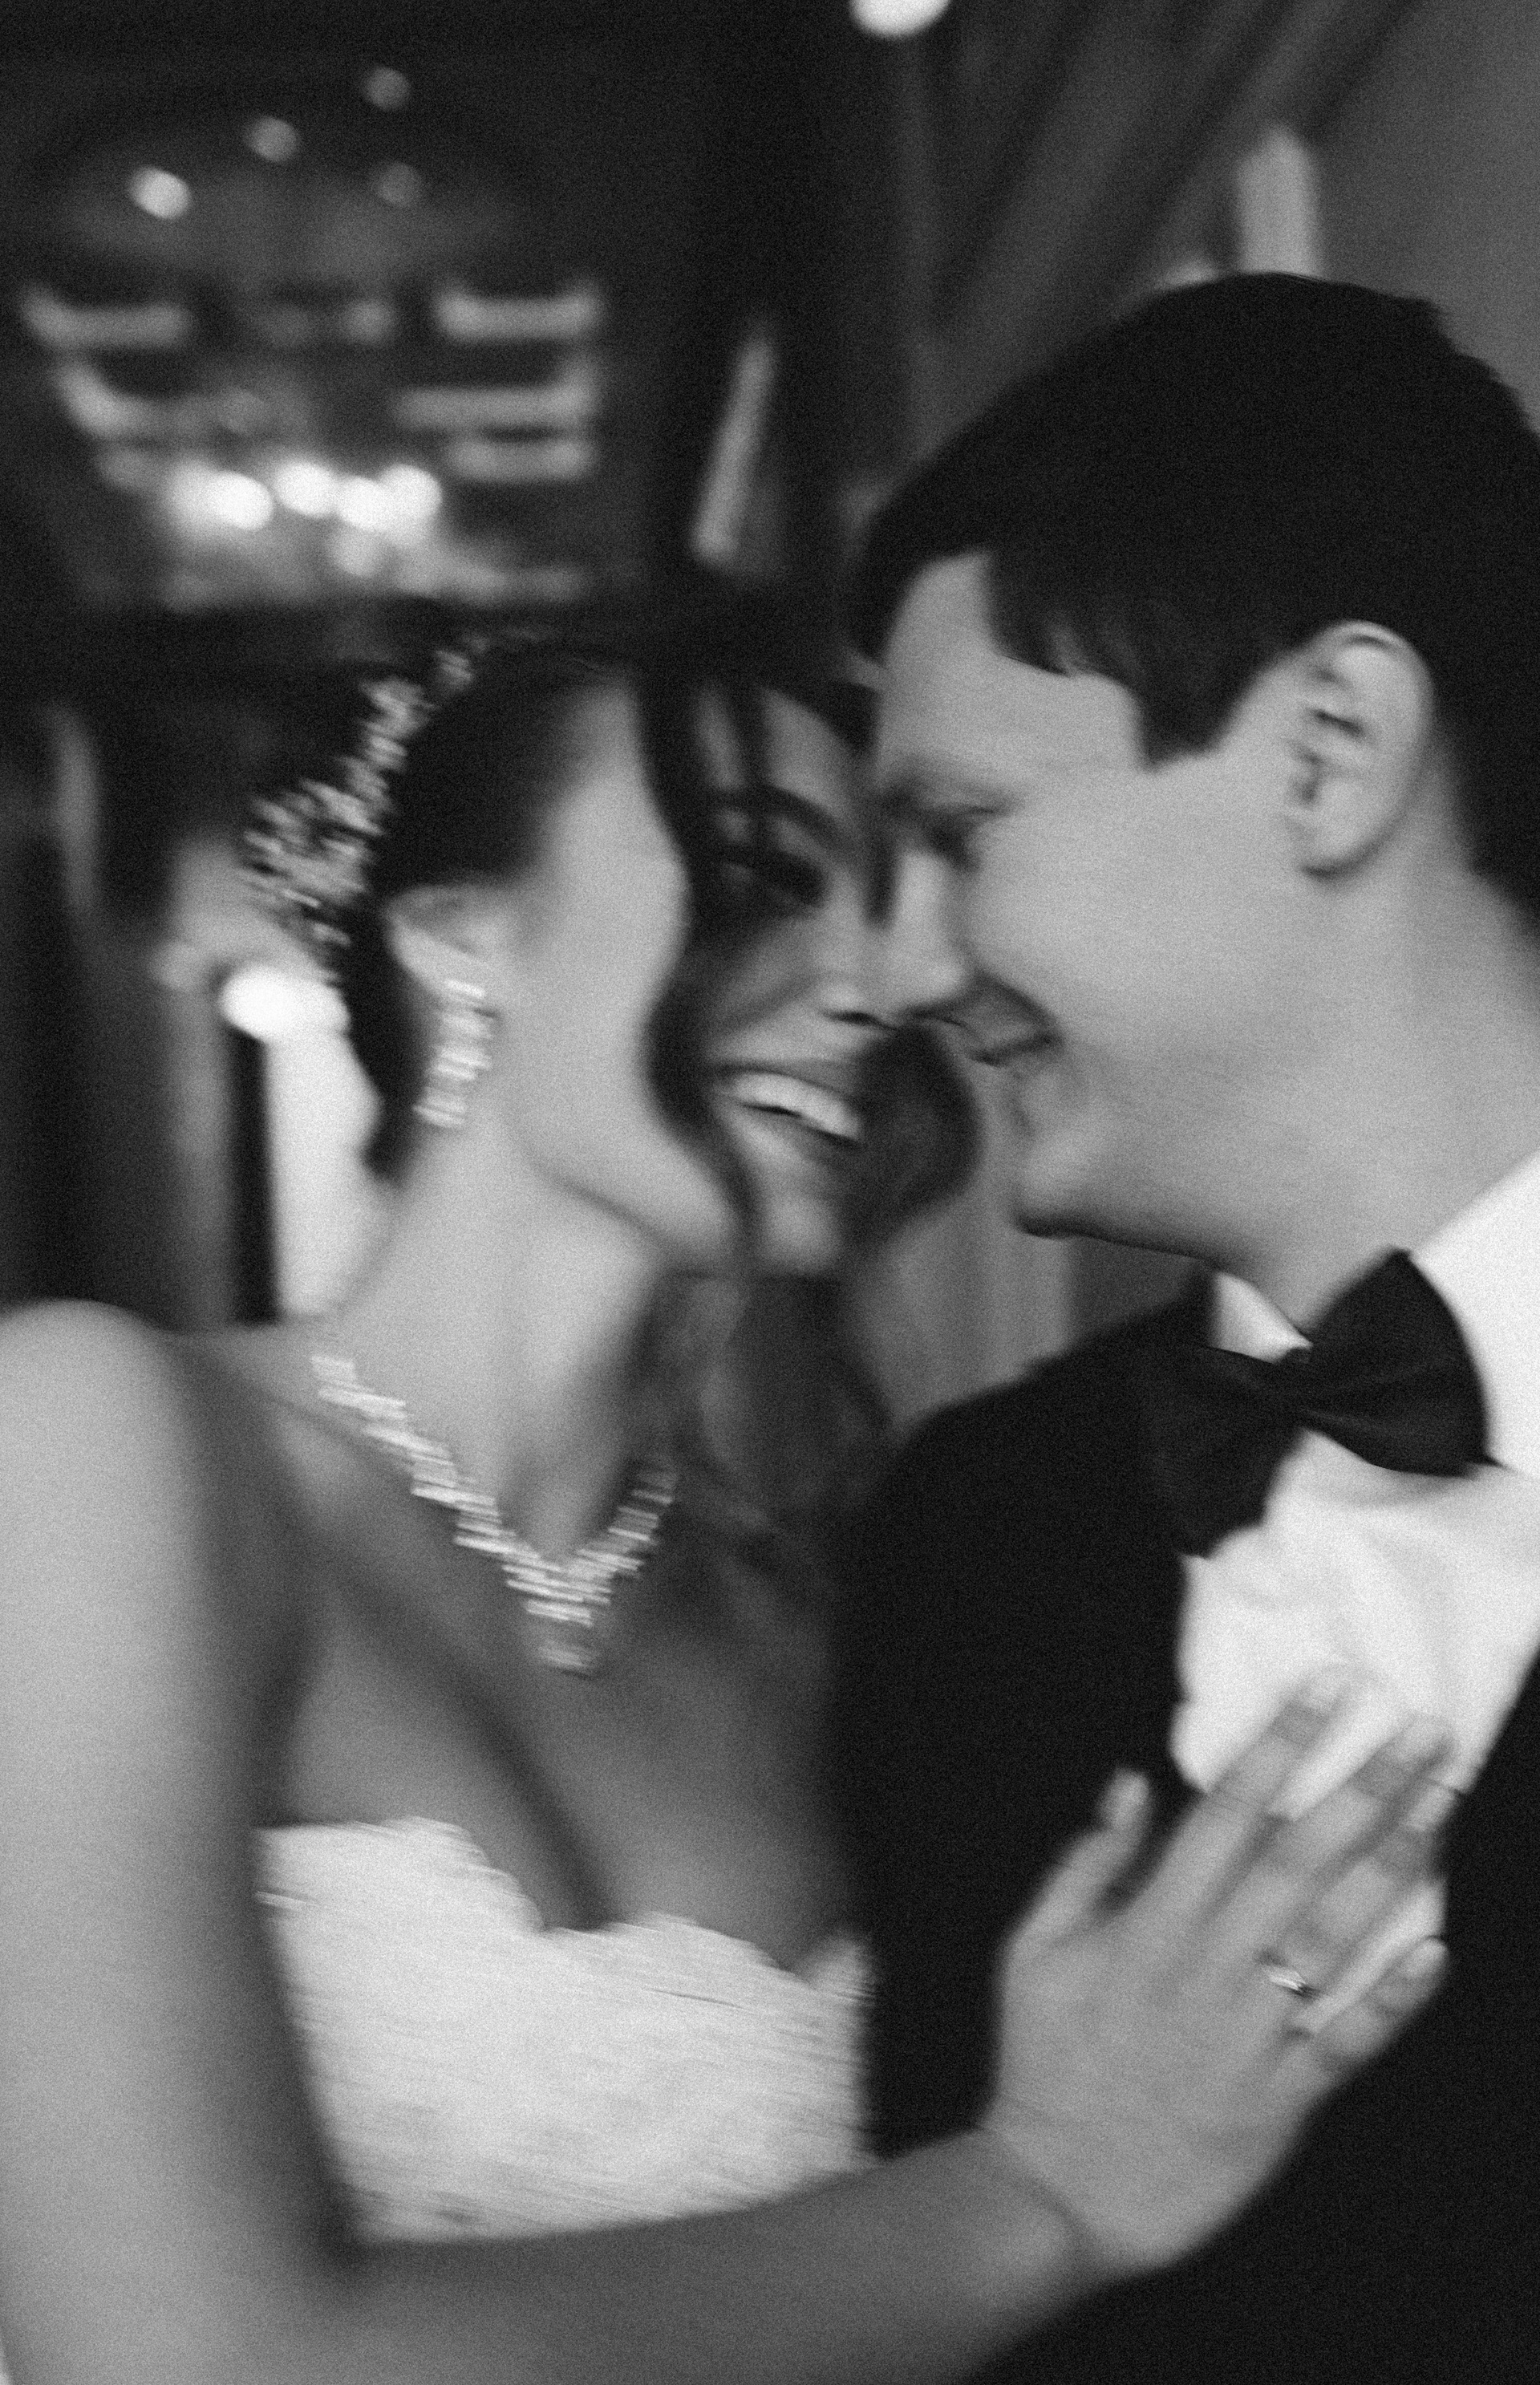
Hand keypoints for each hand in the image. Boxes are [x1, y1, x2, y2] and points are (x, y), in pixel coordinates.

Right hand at [980, 1676, 1450, 2277]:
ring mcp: (1249, 2033)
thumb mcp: (1031, 1949)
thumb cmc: (1043, 2064)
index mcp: (1149, 1923)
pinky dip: (1392, 1999)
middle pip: (1297, 1855)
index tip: (1328, 1688)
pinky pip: (1346, 2042)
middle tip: (1422, 1728)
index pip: (1228, 1811)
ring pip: (1331, 1932)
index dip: (1281, 1744)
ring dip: (1394, 1862)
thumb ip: (1087, 1862)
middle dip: (1363, 1785)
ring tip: (1441, 1801)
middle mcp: (1207, 1965)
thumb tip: (1132, 1781)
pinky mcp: (1280, 2102)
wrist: (1057, 2194)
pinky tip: (1438, 1953)